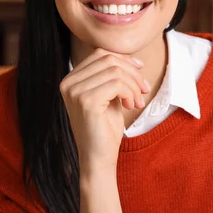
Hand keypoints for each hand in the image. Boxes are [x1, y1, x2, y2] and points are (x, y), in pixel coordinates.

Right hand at [60, 49, 149, 173]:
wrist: (98, 158)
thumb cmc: (105, 128)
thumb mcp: (109, 96)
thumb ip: (114, 76)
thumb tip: (134, 60)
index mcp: (71, 79)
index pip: (100, 54)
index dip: (124, 60)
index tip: (140, 71)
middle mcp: (68, 83)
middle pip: (108, 59)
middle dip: (132, 73)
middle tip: (143, 90)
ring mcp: (75, 91)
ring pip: (115, 71)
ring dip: (133, 85)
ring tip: (136, 102)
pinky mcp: (86, 101)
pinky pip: (117, 84)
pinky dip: (130, 93)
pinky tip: (130, 106)